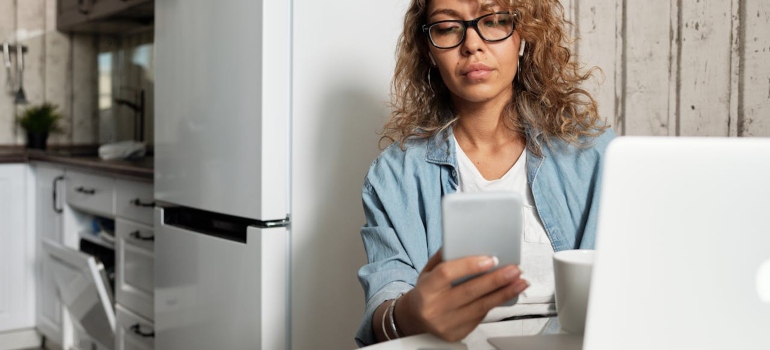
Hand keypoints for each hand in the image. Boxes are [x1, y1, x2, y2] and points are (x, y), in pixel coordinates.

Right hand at [395, 248, 527, 341]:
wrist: (416, 318)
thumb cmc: (427, 291)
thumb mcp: (428, 271)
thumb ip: (445, 257)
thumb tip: (467, 243)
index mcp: (426, 289)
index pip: (447, 274)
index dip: (469, 266)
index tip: (490, 259)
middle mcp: (435, 308)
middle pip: (469, 292)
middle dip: (496, 280)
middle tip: (513, 270)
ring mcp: (447, 323)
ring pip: (481, 307)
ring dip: (504, 293)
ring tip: (519, 282)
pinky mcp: (457, 334)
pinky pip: (481, 317)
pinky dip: (495, 303)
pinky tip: (507, 294)